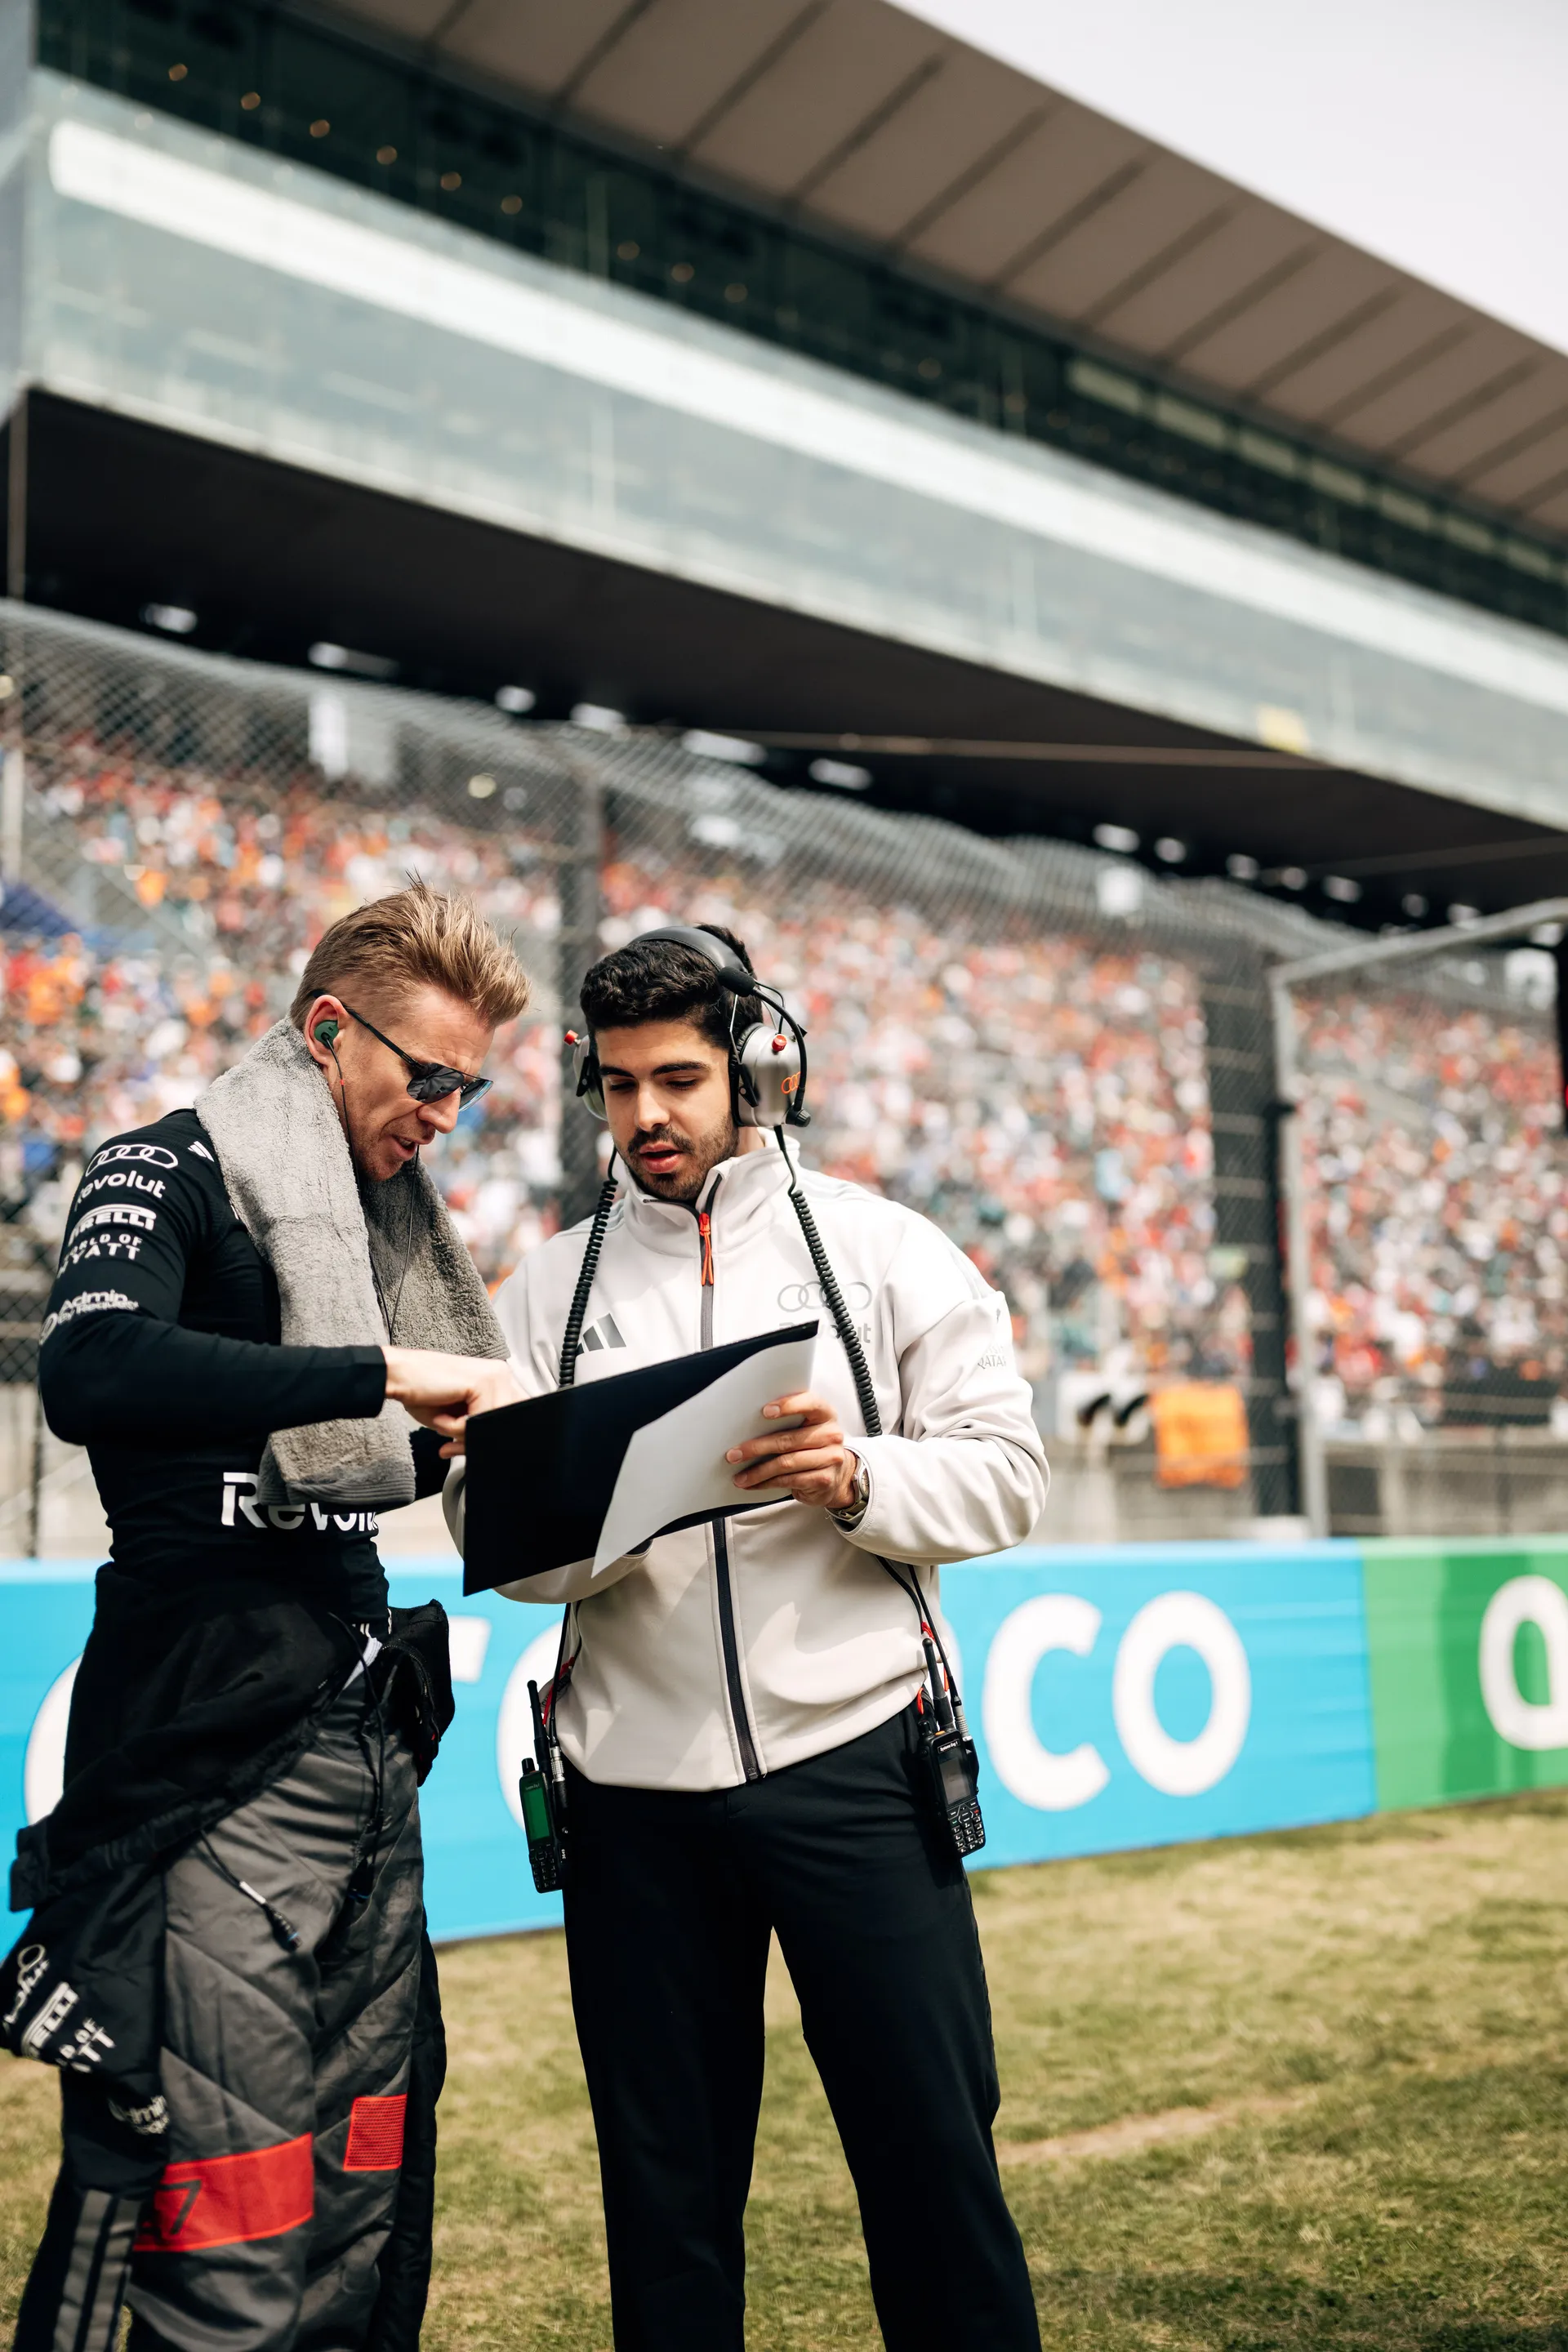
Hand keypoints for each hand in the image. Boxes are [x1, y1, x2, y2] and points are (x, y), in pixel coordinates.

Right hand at [382, 1348, 524, 1455]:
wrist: (398, 1376)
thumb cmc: (423, 1394)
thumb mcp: (458, 1421)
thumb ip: (478, 1432)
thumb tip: (492, 1450)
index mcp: (499, 1381)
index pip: (513, 1418)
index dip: (488, 1437)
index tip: (463, 1446)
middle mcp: (502, 1375)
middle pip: (505, 1424)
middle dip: (475, 1439)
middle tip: (452, 1444)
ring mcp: (495, 1376)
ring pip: (491, 1425)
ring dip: (461, 1433)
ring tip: (442, 1420)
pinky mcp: (482, 1381)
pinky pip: (476, 1422)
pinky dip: (453, 1427)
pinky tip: (440, 1414)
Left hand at [726, 1390, 859, 1511]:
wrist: (839, 1475)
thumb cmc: (815, 1446)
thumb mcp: (809, 1427)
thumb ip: (789, 1420)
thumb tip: (748, 1424)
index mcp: (825, 1414)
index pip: (810, 1404)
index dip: (788, 1406)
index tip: (765, 1411)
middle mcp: (831, 1435)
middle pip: (788, 1440)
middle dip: (756, 1448)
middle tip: (734, 1454)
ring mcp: (830, 1459)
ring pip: (786, 1463)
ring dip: (757, 1471)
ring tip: (740, 1476)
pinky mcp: (823, 1480)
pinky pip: (788, 1481)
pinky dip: (766, 1483)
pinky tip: (754, 1484)